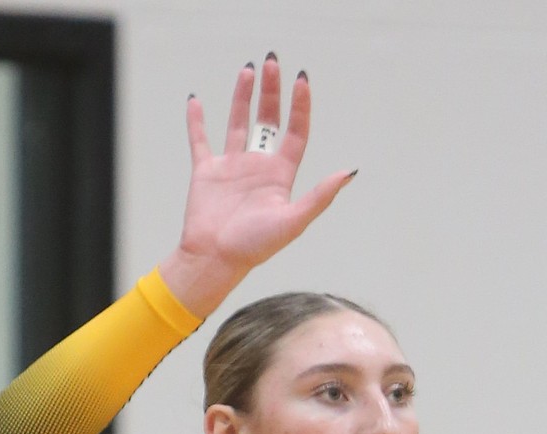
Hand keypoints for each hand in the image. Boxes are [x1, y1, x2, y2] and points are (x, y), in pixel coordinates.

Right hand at [160, 54, 355, 317]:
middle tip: (273, 62)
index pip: (295, 133)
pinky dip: (196, 121)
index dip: (300, 107)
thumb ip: (320, 196)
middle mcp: (258, 168)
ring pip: (238, 123)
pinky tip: (196, 100)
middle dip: (272, 93)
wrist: (217, 258)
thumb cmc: (256, 246)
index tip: (301, 81)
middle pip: (268, 121)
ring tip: (249, 70)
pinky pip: (201, 140)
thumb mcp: (294, 220)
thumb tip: (349, 173)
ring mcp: (232, 167)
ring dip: (242, 97)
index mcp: (281, 176)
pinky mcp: (206, 171)